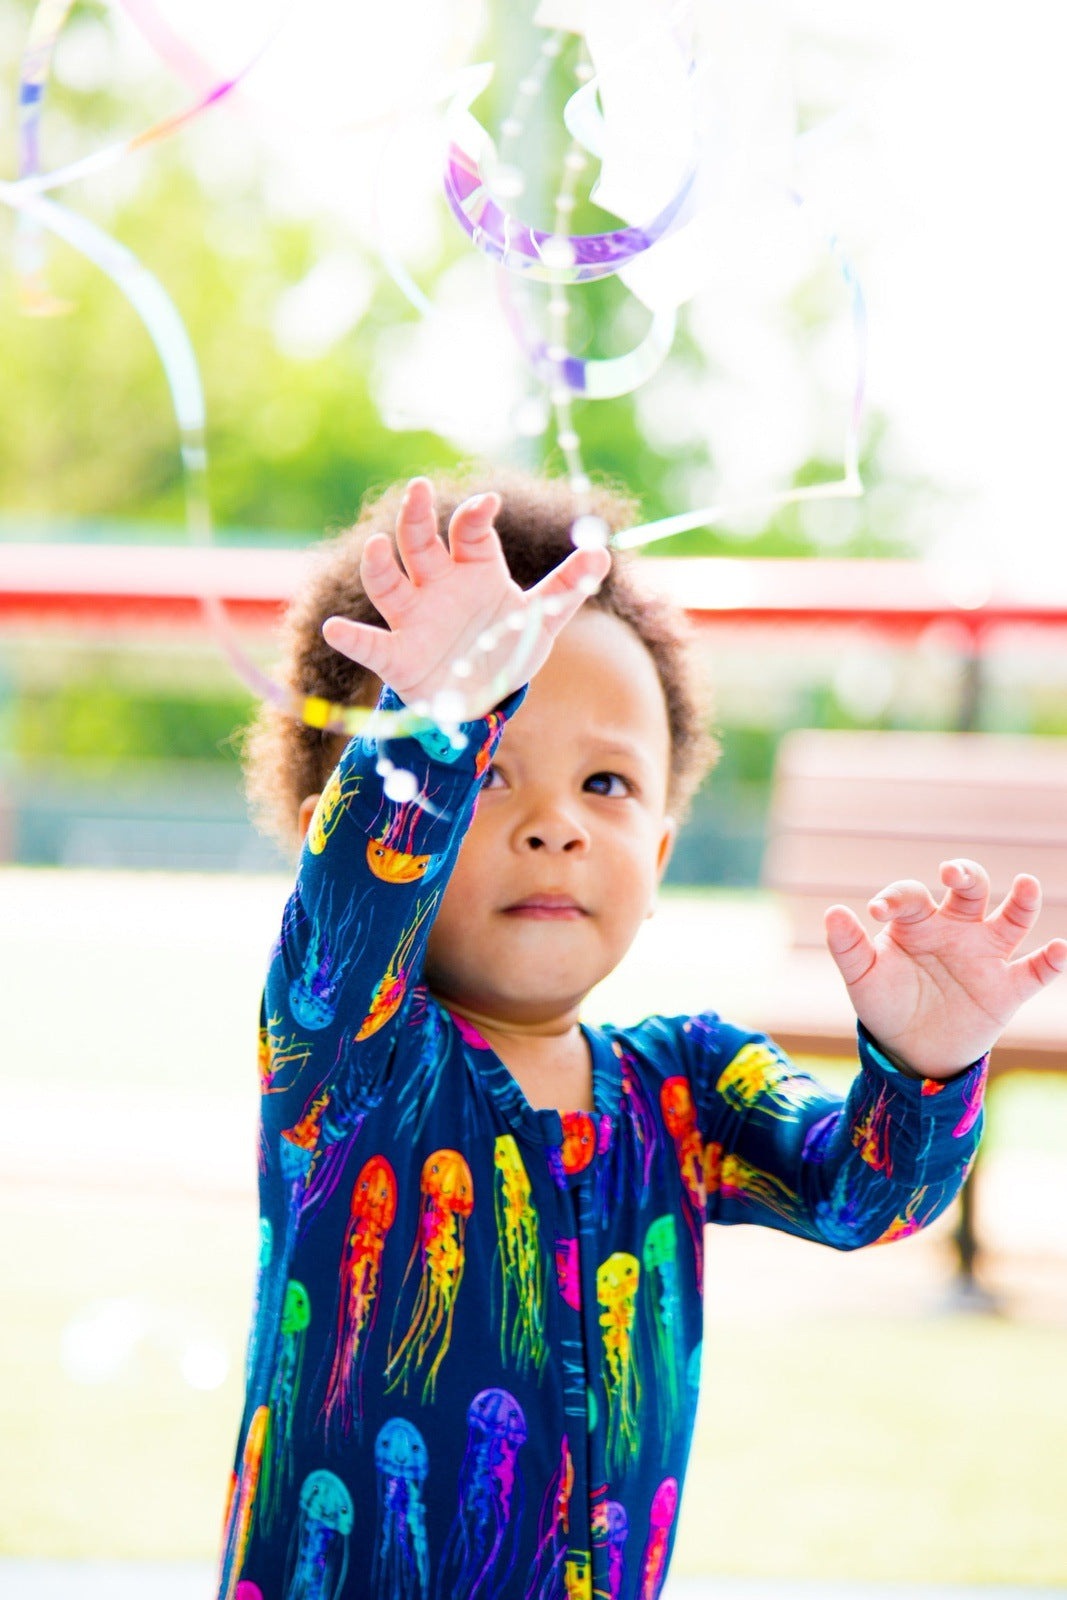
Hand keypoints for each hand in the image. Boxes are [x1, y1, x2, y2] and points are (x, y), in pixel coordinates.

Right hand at [321, 478, 610, 714]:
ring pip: (389, 584)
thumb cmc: (505, 647)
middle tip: (418, 491)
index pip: (469, 532)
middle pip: (420, 543)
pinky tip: (336, 628)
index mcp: (473, 569)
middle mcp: (437, 585)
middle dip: (417, 517)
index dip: (475, 516)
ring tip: (375, 548)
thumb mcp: (541, 619)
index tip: (487, 506)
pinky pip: (370, 643)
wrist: (480, 698)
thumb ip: (567, 586)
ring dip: (380, 566)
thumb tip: (602, 552)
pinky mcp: (397, 654)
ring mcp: (413, 618)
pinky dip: (351, 637)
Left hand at [824, 859, 1066, 1077]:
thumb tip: (832, 912)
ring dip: (1022, 901)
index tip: (878, 912)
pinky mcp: (1007, 988)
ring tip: (1025, 884)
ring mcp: (985, 955)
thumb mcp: (862, 978)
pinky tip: (1059, 950)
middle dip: (964, 874)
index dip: (896, 898)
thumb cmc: (886, 1003)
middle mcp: (956, 928)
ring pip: (1011, 919)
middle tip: (950, 872)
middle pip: (969, 889)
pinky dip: (1051, 961)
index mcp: (918, 922)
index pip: (911, 896)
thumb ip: (848, 947)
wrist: (912, 1051)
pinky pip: (1035, 971)